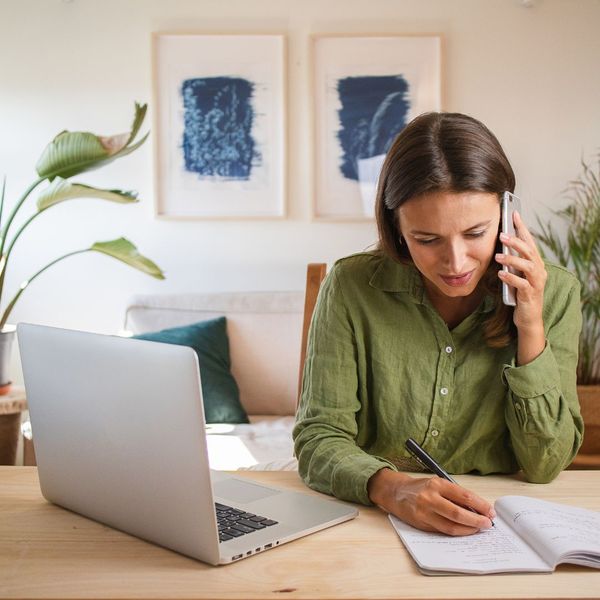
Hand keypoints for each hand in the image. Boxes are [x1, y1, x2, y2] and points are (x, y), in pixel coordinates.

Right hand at [367, 469, 494, 535]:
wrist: (395, 492)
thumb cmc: (420, 487)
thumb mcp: (437, 484)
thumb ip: (454, 494)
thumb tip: (476, 508)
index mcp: (437, 484)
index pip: (464, 495)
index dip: (480, 505)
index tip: (490, 511)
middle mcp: (430, 497)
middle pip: (458, 513)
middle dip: (477, 520)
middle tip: (488, 524)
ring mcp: (424, 512)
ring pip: (451, 526)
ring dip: (468, 529)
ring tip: (478, 528)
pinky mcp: (421, 523)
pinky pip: (442, 531)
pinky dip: (456, 532)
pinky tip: (464, 531)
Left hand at [495, 211, 546, 363]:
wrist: (528, 318)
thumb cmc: (519, 293)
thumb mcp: (514, 274)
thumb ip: (510, 262)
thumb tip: (500, 245)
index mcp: (535, 264)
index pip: (530, 242)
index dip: (522, 228)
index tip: (514, 214)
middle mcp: (539, 271)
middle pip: (531, 252)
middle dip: (517, 242)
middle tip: (502, 235)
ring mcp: (536, 283)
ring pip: (528, 267)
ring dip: (513, 259)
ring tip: (498, 256)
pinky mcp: (530, 295)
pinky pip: (521, 284)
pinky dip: (511, 278)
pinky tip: (501, 274)